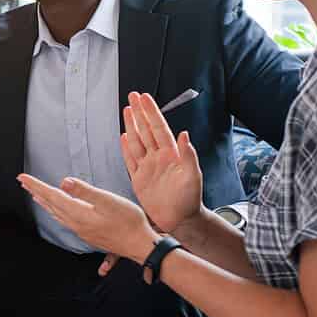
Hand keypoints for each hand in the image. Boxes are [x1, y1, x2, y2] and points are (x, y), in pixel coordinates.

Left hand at [19, 173, 158, 267]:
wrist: (140, 245)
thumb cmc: (129, 222)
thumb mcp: (109, 201)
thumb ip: (85, 191)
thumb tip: (63, 182)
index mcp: (78, 214)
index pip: (52, 196)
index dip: (36, 186)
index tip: (22, 178)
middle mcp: (75, 224)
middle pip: (50, 205)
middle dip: (36, 192)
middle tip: (22, 182)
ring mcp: (81, 230)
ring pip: (56, 213)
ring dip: (44, 202)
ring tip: (34, 195)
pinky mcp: (88, 233)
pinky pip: (64, 220)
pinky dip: (56, 211)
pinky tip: (57, 211)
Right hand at [121, 91, 202, 233]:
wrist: (180, 220)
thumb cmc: (190, 200)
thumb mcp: (192, 177)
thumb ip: (188, 156)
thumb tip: (184, 135)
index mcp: (171, 155)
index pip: (159, 128)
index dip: (151, 113)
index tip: (144, 98)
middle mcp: (159, 158)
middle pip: (146, 130)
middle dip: (139, 112)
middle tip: (133, 96)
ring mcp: (148, 167)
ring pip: (137, 141)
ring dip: (131, 125)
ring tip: (127, 110)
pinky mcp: (139, 179)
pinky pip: (130, 160)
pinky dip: (126, 148)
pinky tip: (123, 137)